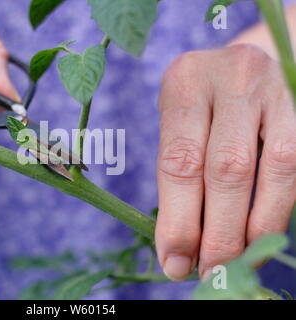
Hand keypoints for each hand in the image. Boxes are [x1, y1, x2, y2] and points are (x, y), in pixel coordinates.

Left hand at [156, 44, 295, 280]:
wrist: (246, 63)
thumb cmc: (203, 104)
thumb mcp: (180, 124)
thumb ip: (181, 173)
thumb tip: (180, 247)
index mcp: (184, 83)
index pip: (179, 159)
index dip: (179, 219)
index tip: (175, 261)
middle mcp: (231, 78)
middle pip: (226, 167)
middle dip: (219, 231)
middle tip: (209, 271)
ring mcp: (276, 89)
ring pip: (274, 169)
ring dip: (254, 227)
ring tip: (237, 262)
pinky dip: (278, 208)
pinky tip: (261, 234)